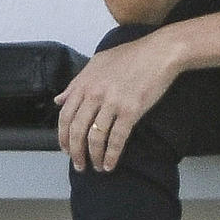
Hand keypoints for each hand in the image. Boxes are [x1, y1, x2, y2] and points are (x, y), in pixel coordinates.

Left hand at [54, 33, 184, 172]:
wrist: (160, 52)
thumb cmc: (131, 55)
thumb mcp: (98, 62)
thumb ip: (77, 82)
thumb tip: (59, 99)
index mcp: (84, 83)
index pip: (65, 115)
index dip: (63, 136)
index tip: (66, 149)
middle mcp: (94, 94)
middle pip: (77, 130)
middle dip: (75, 152)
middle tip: (78, 164)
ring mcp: (112, 103)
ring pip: (95, 137)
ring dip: (93, 156)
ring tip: (95, 167)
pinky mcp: (131, 110)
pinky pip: (117, 138)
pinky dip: (112, 155)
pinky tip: (110, 164)